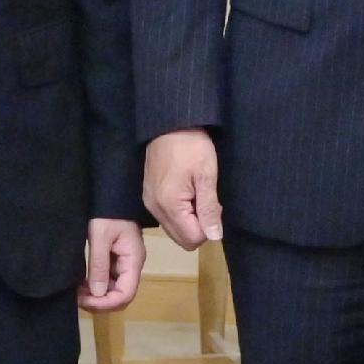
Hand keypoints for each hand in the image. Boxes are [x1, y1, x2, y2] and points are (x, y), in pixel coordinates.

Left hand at [79, 219, 144, 312]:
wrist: (111, 195)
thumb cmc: (107, 213)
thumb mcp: (100, 237)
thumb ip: (99, 265)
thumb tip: (98, 294)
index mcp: (133, 261)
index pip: (126, 294)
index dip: (106, 303)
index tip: (85, 301)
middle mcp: (131, 266)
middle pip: (121, 296)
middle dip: (100, 302)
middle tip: (78, 298)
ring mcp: (124, 264)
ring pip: (114, 290)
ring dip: (97, 295)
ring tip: (77, 291)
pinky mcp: (116, 260)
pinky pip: (108, 280)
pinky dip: (96, 285)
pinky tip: (82, 283)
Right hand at [143, 128, 222, 250]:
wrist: (169, 123)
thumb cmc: (192, 146)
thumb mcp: (207, 175)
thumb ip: (209, 209)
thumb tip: (214, 237)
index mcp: (169, 206)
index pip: (192, 239)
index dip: (208, 228)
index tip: (213, 205)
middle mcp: (155, 209)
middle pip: (181, 239)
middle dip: (198, 226)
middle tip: (206, 199)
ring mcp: (149, 203)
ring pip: (174, 229)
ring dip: (189, 219)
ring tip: (197, 193)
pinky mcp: (148, 196)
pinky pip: (166, 217)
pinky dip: (179, 212)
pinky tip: (186, 191)